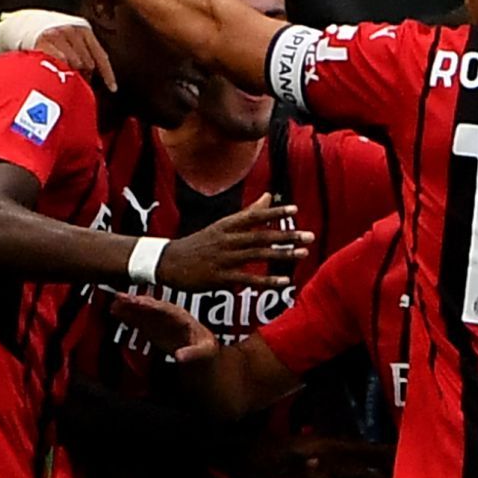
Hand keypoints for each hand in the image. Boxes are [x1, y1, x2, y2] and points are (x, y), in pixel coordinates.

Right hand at [35, 25, 116, 91]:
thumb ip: (85, 56)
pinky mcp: (43, 41)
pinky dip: (60, 68)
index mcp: (84, 31)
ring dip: (71, 73)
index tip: (113, 89)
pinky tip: (56, 70)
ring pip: (74, 63)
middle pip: (87, 63)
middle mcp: (73, 31)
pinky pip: (58, 61)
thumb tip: (91, 81)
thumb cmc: (56, 40)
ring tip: (63, 73)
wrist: (27, 24)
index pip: (101, 56)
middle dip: (84, 74)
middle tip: (74, 78)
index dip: (107, 74)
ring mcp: (58, 34)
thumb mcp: (74, 43)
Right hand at [110, 292, 218, 362]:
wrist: (203, 354)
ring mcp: (160, 320)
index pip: (165, 309)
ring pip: (143, 310)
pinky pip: (139, 319)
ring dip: (129, 306)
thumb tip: (180, 356)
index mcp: (183, 318)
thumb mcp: (205, 352)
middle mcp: (170, 316)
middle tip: (119, 297)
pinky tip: (115, 311)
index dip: (151, 305)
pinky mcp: (153, 327)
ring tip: (114, 302)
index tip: (138, 303)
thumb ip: (193, 354)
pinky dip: (128, 315)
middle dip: (136, 302)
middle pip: (151, 306)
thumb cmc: (206, 350)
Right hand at [156, 194, 312, 292]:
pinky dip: (267, 281)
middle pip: (261, 236)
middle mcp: (227, 240)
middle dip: (287, 235)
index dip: (274, 212)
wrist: (168, 262)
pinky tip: (284, 281)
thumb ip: (248, 213)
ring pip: (257, 255)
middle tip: (309, 236)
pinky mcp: (220, 277)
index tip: (295, 209)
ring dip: (282, 255)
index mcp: (227, 225)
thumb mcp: (222, 225)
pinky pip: (248, 279)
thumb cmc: (199, 243)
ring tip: (303, 254)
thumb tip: (270, 196)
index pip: (253, 215)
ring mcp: (224, 258)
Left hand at [254, 436, 393, 477]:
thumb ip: (298, 458)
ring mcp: (325, 470)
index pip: (361, 448)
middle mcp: (331, 456)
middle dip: (387, 462)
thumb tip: (316, 462)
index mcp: (326, 446)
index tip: (402, 451)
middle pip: (365, 459)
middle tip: (412, 467)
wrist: (248, 461)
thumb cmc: (264, 454)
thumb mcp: (280, 455)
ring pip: (357, 475)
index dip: (382, 450)